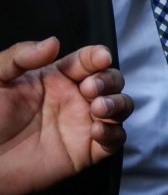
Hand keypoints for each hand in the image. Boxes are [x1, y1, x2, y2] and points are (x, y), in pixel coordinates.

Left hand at [0, 38, 133, 194]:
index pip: (88, 60)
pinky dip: (114, 133)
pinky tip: (97, 132)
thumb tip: (53, 42)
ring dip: (118, 103)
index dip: (98, 56)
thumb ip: (20, 56)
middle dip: (109, 80)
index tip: (100, 58)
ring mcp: (83, 124)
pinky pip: (115, 140)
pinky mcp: (86, 152)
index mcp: (57, 78)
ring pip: (120, 106)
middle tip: (90, 89)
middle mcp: (75, 99)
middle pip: (111, 80)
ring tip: (99, 108)